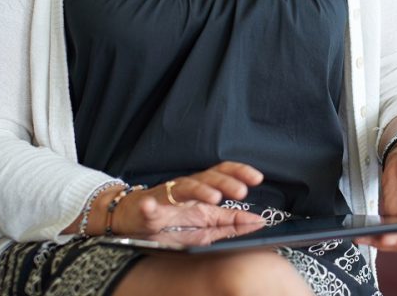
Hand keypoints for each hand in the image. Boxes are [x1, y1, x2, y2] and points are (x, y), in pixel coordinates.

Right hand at [110, 161, 264, 236]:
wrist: (136, 221)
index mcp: (203, 190)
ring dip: (200, 190)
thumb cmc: (173, 222)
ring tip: (214, 197)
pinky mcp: (146, 208)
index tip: (258, 178)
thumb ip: (232, 222)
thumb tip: (259, 221)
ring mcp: (166, 196)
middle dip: (226, 183)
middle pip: (208, 177)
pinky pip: (147, 207)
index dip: (240, 172)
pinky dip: (149, 207)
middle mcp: (187, 188)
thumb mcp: (208, 224)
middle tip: (241, 192)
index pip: (223, 173)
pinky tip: (150, 207)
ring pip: (184, 187)